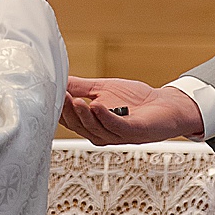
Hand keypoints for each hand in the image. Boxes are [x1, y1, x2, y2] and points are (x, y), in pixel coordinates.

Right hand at [61, 77, 202, 144]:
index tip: (49, 93)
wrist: (166, 106)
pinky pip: (115, 126)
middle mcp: (102, 134)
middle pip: (78, 126)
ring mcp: (117, 134)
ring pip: (94, 128)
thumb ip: (80, 87)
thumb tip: (58, 80)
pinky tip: (97, 105)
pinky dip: (104, 116)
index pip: (70, 119)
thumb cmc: (136, 101)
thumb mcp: (102, 89)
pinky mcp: (133, 131)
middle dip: (68, 111)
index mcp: (92, 125)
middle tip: (60, 96)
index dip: (59, 107)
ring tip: (74, 99)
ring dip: (83, 114)